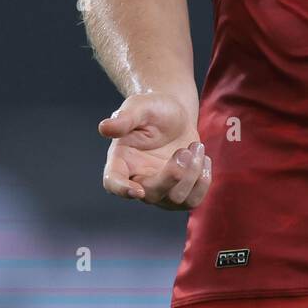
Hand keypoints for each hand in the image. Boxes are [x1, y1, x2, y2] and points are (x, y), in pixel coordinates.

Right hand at [98, 92, 211, 210]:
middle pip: (151, 195)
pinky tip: (202, 158)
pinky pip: (193, 200)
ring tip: (196, 146)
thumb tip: (104, 128)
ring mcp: (159, 189)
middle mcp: (137, 179)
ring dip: (192, 174)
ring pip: (175, 199)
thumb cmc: (153, 108)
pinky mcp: (179, 190)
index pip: (113, 182)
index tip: (138, 191)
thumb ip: (125, 118)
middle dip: (173, 175)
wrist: (176, 113)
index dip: (122, 190)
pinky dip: (203, 181)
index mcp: (121, 160)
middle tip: (185, 150)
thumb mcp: (140, 106)